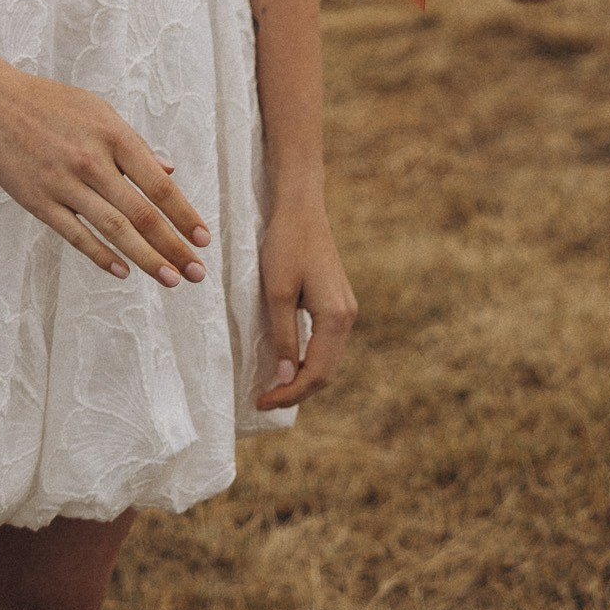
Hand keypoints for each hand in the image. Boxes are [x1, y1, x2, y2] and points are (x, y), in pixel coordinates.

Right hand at [0, 64, 211, 286]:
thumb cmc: (54, 105)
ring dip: (146, 258)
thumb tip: (170, 170)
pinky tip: (122, 271)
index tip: (203, 240)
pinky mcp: (39, 201)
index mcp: (114, 136)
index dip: (185, 215)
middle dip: (174, 246)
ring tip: (171, 279)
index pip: (159, 185)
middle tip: (197, 273)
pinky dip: (101, 254)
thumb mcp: (101, 112)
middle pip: (142, 213)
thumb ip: (135, 145)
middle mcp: (93, 162)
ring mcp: (65, 183)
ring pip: (114, 229)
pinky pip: (75, 234)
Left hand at [254, 193, 357, 408]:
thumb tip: (286, 377)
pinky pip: (327, 343)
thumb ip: (284, 337)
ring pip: (328, 359)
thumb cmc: (286, 245)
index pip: (316, 372)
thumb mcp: (277, 293)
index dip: (289, 392)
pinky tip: (288, 362)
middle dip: (297, 390)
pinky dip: (309, 359)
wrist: (301, 207)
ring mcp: (346, 309)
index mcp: (336, 317)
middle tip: (265, 400)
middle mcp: (347, 316)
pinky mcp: (338, 301)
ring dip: (304, 377)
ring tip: (274, 387)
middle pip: (327, 371)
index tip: (261, 402)